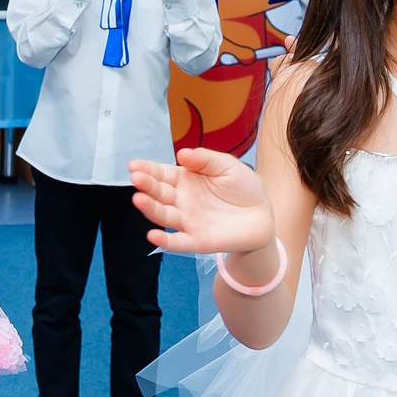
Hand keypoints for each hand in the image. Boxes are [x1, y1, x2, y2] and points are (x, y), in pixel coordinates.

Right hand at [130, 149, 276, 257]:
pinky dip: (165, 241)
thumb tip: (182, 154)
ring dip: (150, 209)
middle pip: (159, 193)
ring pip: (164, 216)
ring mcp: (187, 221)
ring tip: (139, 199)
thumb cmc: (243, 187)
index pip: (162, 174)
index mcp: (185, 180)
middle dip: (146, 186)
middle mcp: (181, 201)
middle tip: (137, 178)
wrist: (263, 214)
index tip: (134, 165)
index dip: (147, 170)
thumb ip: (206, 159)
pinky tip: (152, 236)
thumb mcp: (228, 166)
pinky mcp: (197, 240)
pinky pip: (178, 242)